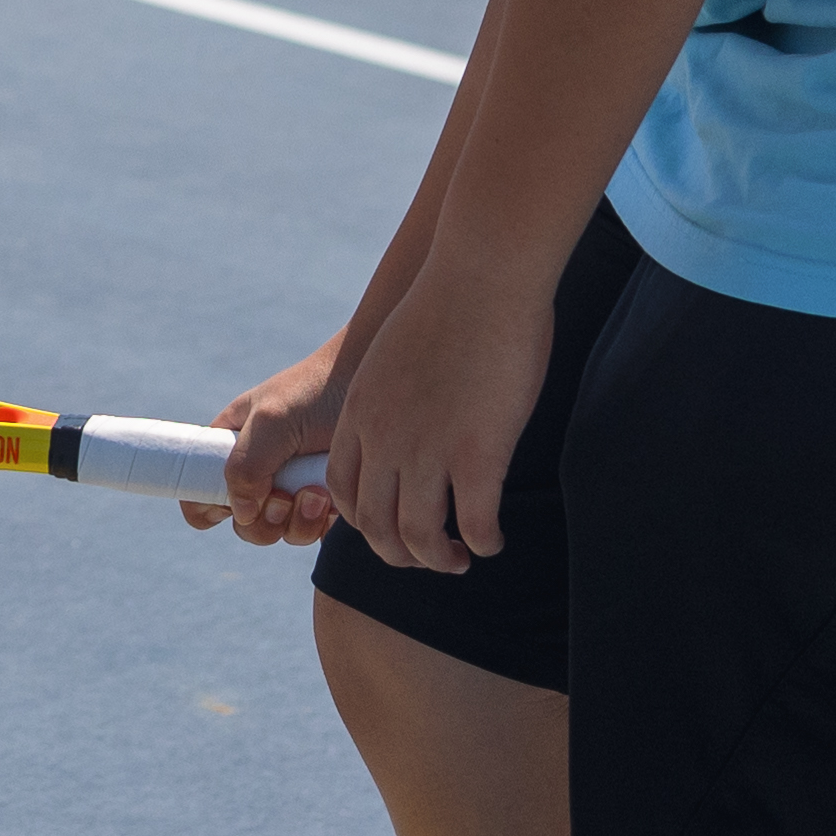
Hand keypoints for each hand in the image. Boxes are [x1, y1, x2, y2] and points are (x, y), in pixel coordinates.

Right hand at [187, 333, 351, 540]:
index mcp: (230, 445)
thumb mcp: (271, 421)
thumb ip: (245, 466)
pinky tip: (331, 496)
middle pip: (242, 523)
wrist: (373, 382)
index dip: (205, 505)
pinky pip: (311, 531)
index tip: (228, 505)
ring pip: (278, 532)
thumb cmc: (315, 391)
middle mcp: (257, 470)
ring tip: (317, 492)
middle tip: (284, 497)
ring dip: (296, 522)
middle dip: (263, 520)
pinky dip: (319, 522)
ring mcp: (290, 487)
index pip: (197, 488)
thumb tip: (242, 513)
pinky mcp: (323, 500)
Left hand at [320, 273, 556, 580]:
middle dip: (399, 554)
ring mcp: (429, 450)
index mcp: (360, 413)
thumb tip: (408, 423)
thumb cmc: (449, 303)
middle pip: (375, 526)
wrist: (481, 274)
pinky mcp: (478, 453)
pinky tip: (493, 541)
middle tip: (428, 557)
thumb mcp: (393, 356)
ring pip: (421, 537)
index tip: (391, 525)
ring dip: (440, 560)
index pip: (343, 491)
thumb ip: (390, 398)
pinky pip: (476, 523)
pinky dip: (484, 542)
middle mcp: (384, 439)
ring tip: (459, 560)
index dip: (365, 521)